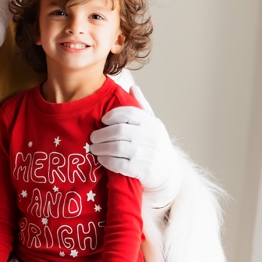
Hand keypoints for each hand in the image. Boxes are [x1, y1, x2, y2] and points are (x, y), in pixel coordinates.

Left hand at [89, 84, 181, 207]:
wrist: (168, 174)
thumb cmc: (155, 146)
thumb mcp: (153, 126)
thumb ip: (142, 107)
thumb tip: (132, 87)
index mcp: (153, 124)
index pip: (130, 113)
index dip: (113, 115)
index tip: (102, 120)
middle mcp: (153, 138)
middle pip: (120, 131)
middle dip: (102, 134)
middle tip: (92, 137)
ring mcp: (149, 155)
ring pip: (117, 147)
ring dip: (101, 148)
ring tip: (94, 148)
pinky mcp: (144, 171)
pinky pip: (119, 164)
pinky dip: (107, 161)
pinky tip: (102, 159)